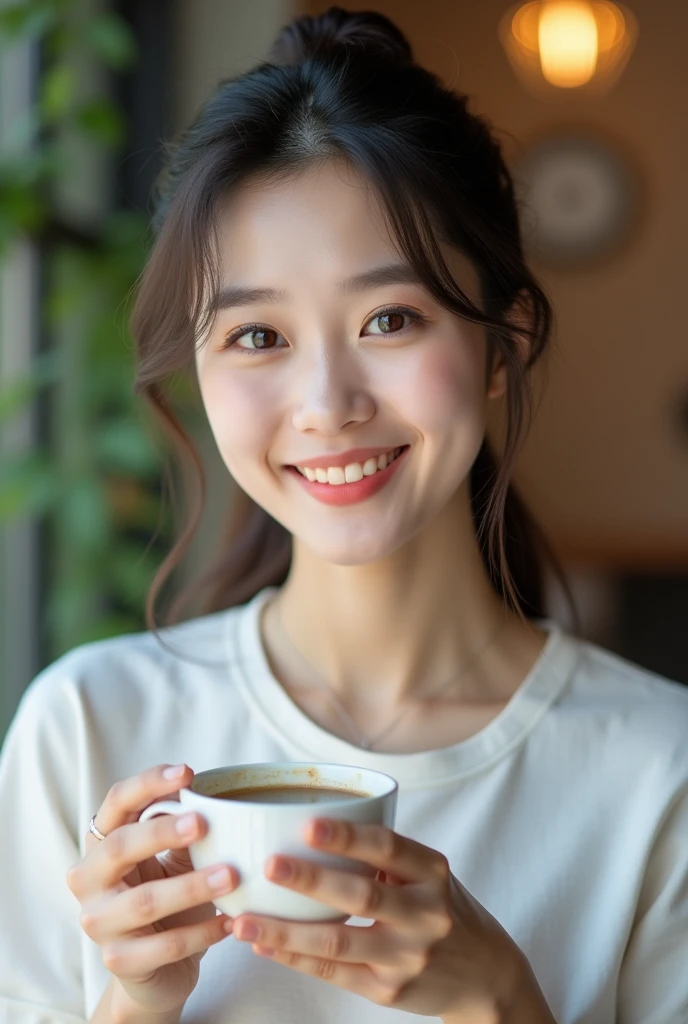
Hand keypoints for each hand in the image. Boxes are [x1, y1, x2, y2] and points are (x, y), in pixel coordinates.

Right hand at [66, 764, 237, 1016]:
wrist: (158, 969)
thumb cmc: (169, 898)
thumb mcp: (175, 858)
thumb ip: (186, 830)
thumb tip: (219, 797)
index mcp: (102, 844)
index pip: (116, 803)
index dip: (148, 783)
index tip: (187, 772)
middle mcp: (89, 880)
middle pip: (118, 847)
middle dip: (161, 833)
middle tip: (203, 823)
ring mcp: (99, 923)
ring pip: (144, 901)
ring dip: (191, 887)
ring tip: (232, 876)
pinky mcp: (118, 961)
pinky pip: (164, 946)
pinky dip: (201, 933)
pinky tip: (230, 922)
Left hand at [232, 819, 527, 1019]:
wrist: (483, 974)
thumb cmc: (440, 908)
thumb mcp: (427, 873)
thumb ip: (383, 854)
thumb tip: (308, 823)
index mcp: (432, 871)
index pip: (389, 847)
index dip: (348, 836)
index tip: (308, 825)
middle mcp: (424, 913)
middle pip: (362, 895)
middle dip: (311, 880)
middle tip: (268, 865)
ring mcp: (407, 956)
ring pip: (338, 942)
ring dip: (285, 931)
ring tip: (243, 919)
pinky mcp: (389, 991)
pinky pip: (333, 973)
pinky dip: (294, 958)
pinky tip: (264, 944)